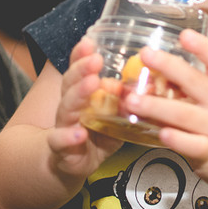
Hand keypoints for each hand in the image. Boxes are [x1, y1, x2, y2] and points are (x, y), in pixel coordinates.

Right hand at [45, 37, 121, 178]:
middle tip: (96, 59)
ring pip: (66, 108)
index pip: (79, 70)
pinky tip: (79, 133)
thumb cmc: (94, 137)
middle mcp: (69, 106)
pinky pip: (60, 141)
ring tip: (92, 84)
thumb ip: (124, 102)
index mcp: (81, 94)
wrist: (68, 166)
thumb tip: (147, 84)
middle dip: (82, 69)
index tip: (90, 42)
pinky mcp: (60, 149)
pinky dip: (68, 137)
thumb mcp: (112, 118)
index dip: (81, 56)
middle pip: (71, 84)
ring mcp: (63, 126)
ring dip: (79, 94)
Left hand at [124, 30, 207, 192]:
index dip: (204, 47)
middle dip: (170, 67)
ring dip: (157, 105)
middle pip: (197, 83)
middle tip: (146, 55)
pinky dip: (176, 139)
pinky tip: (160, 133)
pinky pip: (191, 145)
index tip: (184, 34)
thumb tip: (155, 74)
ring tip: (132, 99)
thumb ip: (192, 90)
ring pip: (186, 114)